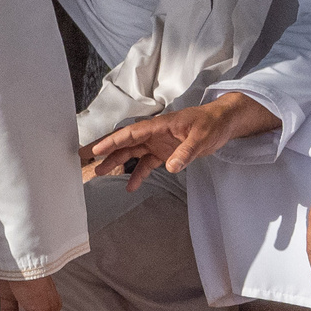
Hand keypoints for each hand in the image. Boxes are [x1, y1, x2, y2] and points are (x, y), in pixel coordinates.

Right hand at [83, 93, 276, 185]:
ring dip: (117, 162)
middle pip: (125, 143)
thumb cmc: (213, 123)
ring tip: (100, 172)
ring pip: (132, 153)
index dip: (113, 141)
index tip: (96, 149)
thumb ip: (185, 152)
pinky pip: (147, 164)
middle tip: (86, 159)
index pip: (131, 134)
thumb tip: (170, 166)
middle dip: (106, 151)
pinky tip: (131, 187)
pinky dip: (138, 174)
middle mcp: (154, 134)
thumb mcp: (202, 137)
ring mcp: (158, 143)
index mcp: (160, 125)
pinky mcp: (165, 152)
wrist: (224, 123)